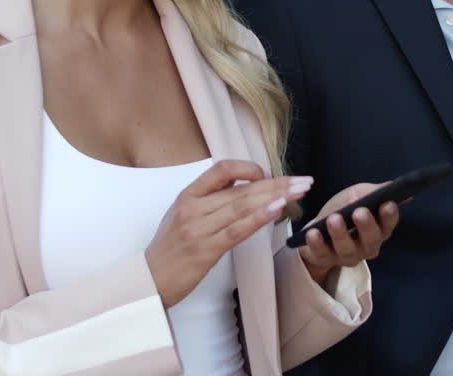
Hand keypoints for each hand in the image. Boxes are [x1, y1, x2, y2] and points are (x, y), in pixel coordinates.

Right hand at [146, 160, 312, 307]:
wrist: (148, 283)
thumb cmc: (169, 251)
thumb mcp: (181, 216)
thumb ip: (208, 201)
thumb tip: (242, 188)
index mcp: (187, 195)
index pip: (222, 169)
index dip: (249, 168)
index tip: (270, 176)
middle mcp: (192, 207)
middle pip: (242, 189)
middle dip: (277, 183)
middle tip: (304, 181)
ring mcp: (198, 228)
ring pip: (243, 206)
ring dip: (276, 197)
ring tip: (300, 192)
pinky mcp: (205, 250)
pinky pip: (237, 230)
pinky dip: (259, 217)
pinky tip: (278, 209)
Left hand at [298, 183, 400, 286]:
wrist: (319, 228)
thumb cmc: (344, 210)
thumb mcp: (357, 195)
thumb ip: (372, 191)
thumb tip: (392, 186)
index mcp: (379, 229)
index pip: (388, 224)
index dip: (389, 215)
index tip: (387, 203)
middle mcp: (367, 246)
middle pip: (371, 239)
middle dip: (366, 225)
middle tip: (360, 212)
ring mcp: (347, 256)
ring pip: (347, 248)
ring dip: (340, 234)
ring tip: (334, 219)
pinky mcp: (326, 259)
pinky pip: (322, 254)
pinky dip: (317, 243)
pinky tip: (313, 233)